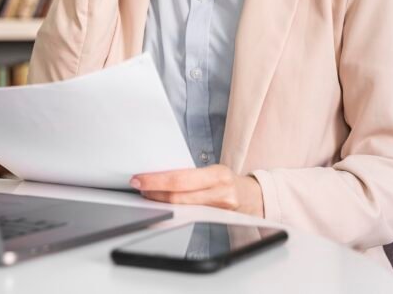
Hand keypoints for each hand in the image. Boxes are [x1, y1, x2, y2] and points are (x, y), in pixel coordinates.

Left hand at [130, 165, 264, 217]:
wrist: (254, 197)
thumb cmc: (228, 181)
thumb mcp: (214, 171)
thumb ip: (191, 175)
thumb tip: (159, 175)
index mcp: (217, 174)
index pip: (180, 178)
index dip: (156, 181)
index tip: (139, 179)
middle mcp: (220, 192)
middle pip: (178, 196)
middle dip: (154, 192)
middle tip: (138, 187)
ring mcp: (219, 209)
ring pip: (182, 208)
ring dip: (161, 201)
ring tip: (148, 195)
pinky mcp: (217, 220)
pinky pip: (190, 216)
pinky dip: (174, 211)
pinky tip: (164, 206)